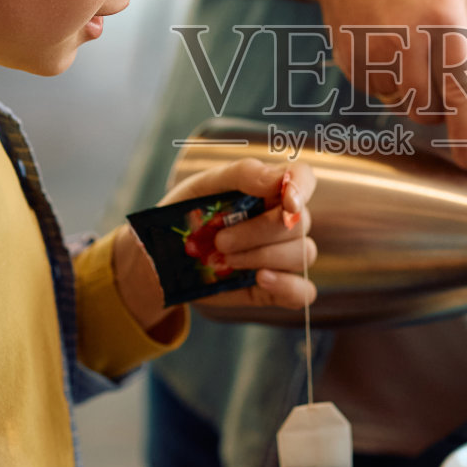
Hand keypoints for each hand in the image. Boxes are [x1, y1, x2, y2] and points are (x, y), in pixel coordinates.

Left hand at [113, 159, 317, 332]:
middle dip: (258, 232)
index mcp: (270, 189)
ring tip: (225, 259)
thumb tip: (279, 180)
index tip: (287, 202)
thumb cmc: (187, 215)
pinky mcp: (277, 288)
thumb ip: (242, 175)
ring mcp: (283, 255)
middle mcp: (284, 220)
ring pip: (302, 254)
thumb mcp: (204, 186)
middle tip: (219, 240)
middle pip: (298, 223)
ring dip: (262, 257)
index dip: (301, 188)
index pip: (303, 178)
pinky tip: (260, 279)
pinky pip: (303, 291)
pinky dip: (286, 286)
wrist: (163, 259)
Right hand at [317, 0, 466, 169]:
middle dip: (442, 111)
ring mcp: (373, 53)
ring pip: (402, 104)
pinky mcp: (350, 61)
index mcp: (444, 24)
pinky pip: (378, 91)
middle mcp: (406, 43)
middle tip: (443, 87)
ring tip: (412, 55)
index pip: (460, 95)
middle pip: (428, 110)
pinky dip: (389, 81)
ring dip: (414, 95)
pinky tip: (387, 44)